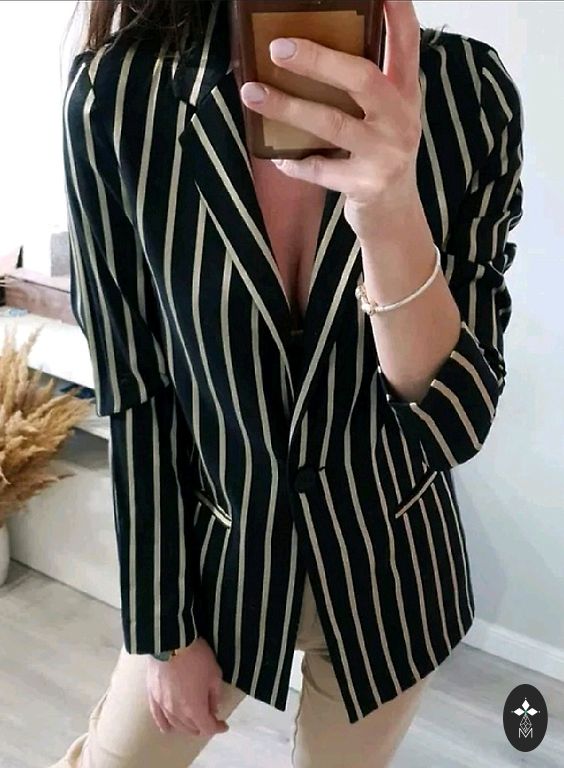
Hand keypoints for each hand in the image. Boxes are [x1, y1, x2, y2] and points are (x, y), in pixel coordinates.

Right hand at [146, 637, 229, 737]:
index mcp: (195, 709)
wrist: (171, 643)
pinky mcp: (153, 697)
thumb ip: (215, 695)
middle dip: (203, 726)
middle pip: (192, 728)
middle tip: (210, 718)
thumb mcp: (214, 674)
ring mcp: (163, 706)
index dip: (217, 727)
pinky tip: (168, 729)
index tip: (224, 724)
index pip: (208, 727)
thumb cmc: (196, 657)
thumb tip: (214, 709)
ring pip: (176, 725)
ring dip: (187, 726)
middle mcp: (178, 713)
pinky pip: (158, 717)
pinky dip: (164, 725)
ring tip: (193, 721)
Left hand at [239, 0, 422, 241]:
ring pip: (333, 124)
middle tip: (278, 48)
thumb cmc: (379, 157)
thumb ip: (365, 88)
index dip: (396, 13)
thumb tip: (308, 52)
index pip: (406, 43)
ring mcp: (386, 153)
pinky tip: (277, 156)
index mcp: (404, 94)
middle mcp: (400, 119)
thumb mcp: (384, 118)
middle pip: (362, 78)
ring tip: (253, 94)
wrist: (393, 215)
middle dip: (319, 60)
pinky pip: (321, 169)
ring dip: (288, 108)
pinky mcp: (367, 184)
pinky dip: (295, 162)